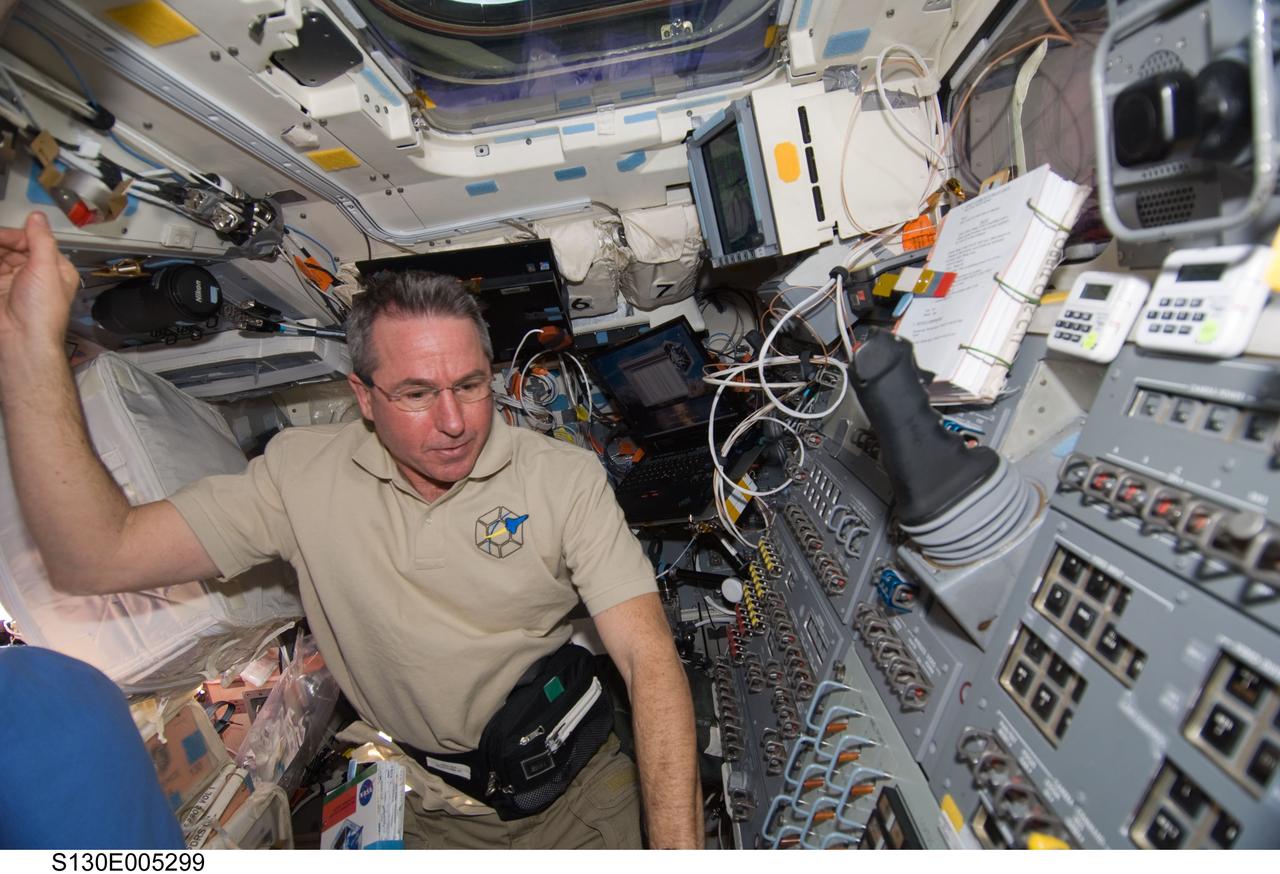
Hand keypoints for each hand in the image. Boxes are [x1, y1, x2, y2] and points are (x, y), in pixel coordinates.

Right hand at [0, 212, 81, 346]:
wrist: (22, 340)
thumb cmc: (42, 309)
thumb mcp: (46, 268)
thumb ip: (41, 240)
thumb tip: (38, 216)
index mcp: (55, 267)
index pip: (32, 241)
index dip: (13, 235)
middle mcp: (36, 273)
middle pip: (12, 248)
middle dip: (0, 243)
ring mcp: (15, 281)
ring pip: (0, 257)